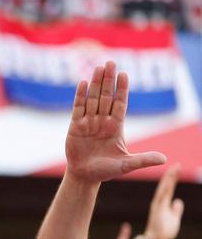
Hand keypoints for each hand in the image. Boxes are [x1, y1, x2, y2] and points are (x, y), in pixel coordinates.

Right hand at [65, 61, 165, 181]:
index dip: (122, 89)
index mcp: (116, 127)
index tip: (124, 74)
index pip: (120, 103)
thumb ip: (143, 159)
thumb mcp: (127, 165)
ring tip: (98, 68)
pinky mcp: (75, 126)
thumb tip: (164, 159)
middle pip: (106, 96)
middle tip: (110, 63)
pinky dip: (80, 95)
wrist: (85, 176)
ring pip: (92, 98)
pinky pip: (78, 108)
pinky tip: (82, 83)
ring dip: (94, 83)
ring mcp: (88, 122)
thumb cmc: (107, 170)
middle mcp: (102, 121)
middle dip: (108, 80)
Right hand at [144, 164, 183, 238]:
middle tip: (177, 164)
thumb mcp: (174, 218)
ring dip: (168, 180)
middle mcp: (159, 202)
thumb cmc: (165, 232)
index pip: (169, 188)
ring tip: (173, 170)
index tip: (177, 168)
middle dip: (171, 175)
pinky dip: (164, 189)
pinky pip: (161, 197)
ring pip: (163, 189)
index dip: (173, 178)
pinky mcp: (157, 210)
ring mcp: (157, 205)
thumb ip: (176, 210)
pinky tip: (168, 183)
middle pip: (166, 186)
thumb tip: (178, 201)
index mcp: (164, 203)